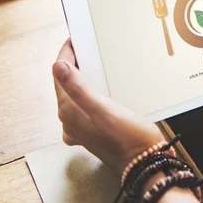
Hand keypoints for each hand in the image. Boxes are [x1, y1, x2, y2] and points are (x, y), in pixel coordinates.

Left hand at [53, 39, 164, 173]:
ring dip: (78, 78)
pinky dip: (86, 93)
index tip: (73, 39)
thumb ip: (78, 88)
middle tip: (82, 46)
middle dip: (70, 64)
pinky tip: (97, 90)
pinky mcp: (91, 131)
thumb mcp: (104, 108)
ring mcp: (80, 127)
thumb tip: (57, 66)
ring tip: (90, 62)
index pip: (59, 75)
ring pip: (73, 95)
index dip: (65, 54)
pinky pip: (82, 106)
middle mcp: (70, 120)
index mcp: (70, 111)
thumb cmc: (127, 137)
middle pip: (64, 85)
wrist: (145, 163)